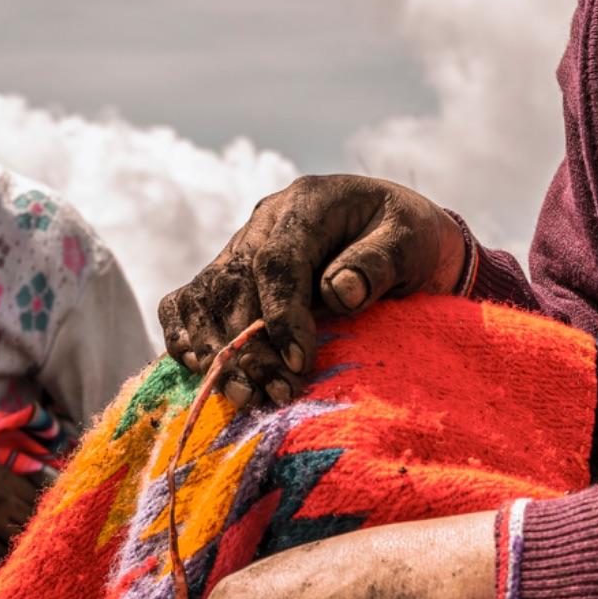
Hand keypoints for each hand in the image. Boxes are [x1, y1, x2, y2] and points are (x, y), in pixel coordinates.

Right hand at [0, 452, 50, 560]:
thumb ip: (15, 480)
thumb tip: (40, 490)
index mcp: (6, 481)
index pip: (37, 498)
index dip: (49, 508)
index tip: (57, 515)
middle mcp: (1, 501)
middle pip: (32, 519)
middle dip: (43, 528)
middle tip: (55, 537)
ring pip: (18, 538)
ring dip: (28, 543)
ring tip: (40, 550)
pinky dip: (7, 555)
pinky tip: (15, 559)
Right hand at [157, 175, 468, 408]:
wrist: (403, 237)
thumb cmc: (411, 238)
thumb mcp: (411, 241)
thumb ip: (379, 262)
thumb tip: (340, 292)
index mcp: (307, 203)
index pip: (276, 260)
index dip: (281, 313)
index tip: (299, 360)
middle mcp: (265, 222)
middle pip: (235, 283)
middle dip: (250, 346)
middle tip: (278, 392)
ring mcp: (243, 247)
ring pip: (207, 295)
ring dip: (217, 349)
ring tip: (245, 395)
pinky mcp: (233, 276)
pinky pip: (189, 299)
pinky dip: (186, 332)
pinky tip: (197, 368)